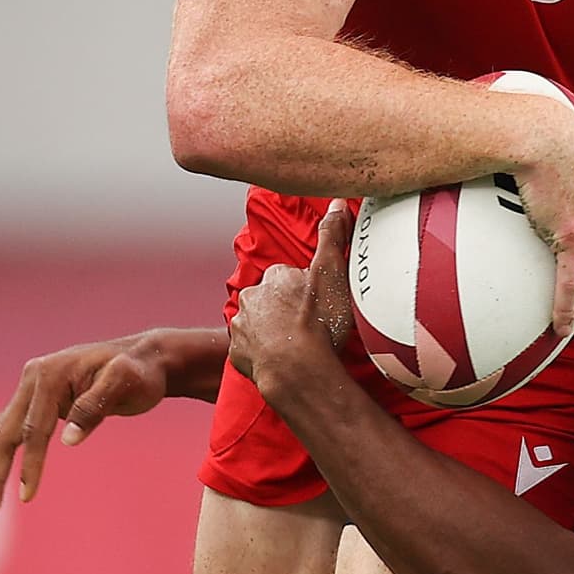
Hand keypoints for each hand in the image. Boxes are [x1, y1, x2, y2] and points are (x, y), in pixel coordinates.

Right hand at [0, 332, 198, 514]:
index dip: (30, 464)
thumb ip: (96, 407)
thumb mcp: (127, 384)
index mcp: (50, 374)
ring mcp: (31, 387)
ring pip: (1, 432)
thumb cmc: (140, 372)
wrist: (144, 356)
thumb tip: (68, 440)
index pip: (35, 429)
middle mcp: (33, 378)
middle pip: (5, 432)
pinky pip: (8, 427)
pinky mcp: (36, 398)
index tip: (27, 497)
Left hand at [224, 202, 353, 390]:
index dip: (306, 290)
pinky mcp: (237, 354)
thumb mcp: (332, 274)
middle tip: (311, 327)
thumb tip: (336, 203)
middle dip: (286, 309)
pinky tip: (282, 361)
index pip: (289, 276)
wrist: (297, 370)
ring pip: (259, 323)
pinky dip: (263, 354)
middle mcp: (252, 297)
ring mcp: (242, 326)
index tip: (319, 305)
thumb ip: (332, 237)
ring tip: (298, 347)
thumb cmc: (318, 323)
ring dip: (273, 332)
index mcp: (274, 276)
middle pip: (272, 299)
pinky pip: (250, 350)